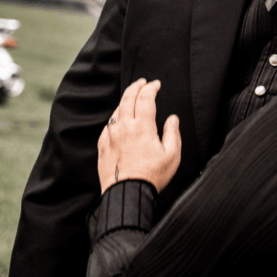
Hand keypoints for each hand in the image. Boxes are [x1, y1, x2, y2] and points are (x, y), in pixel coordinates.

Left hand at [98, 78, 180, 193]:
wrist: (127, 194)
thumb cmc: (152, 177)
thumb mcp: (172, 155)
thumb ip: (173, 133)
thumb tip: (172, 119)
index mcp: (143, 127)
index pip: (145, 98)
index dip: (151, 88)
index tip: (156, 84)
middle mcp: (124, 128)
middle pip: (127, 98)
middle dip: (136, 87)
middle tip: (142, 82)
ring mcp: (111, 137)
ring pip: (116, 111)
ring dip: (124, 101)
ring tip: (131, 98)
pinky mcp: (103, 147)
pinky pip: (107, 126)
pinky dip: (114, 118)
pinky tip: (118, 120)